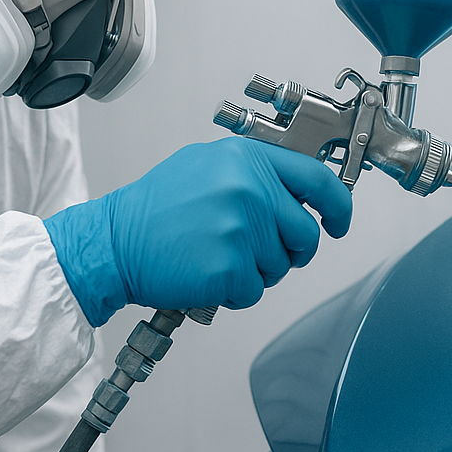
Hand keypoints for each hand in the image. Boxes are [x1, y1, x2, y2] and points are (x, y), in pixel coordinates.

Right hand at [45, 139, 352, 324]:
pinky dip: (233, 293)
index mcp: (246, 158)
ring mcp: (240, 228)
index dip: (338, 207)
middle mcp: (249, 188)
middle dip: (289, 252)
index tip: (338, 222)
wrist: (112, 241)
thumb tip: (297, 191)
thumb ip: (253, 173)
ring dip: (255, 272)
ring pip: (280, 267)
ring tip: (216, 256)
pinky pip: (254, 291)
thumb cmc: (155, 209)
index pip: (317, 181)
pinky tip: (205, 275)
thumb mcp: (206, 166)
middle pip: (305, 234)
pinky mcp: (229, 267)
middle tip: (258, 253)